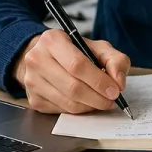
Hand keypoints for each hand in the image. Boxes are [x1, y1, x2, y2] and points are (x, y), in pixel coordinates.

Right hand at [12, 30, 130, 113]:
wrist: (44, 57)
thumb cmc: (74, 51)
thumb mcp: (97, 47)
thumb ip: (115, 60)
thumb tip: (119, 82)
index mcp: (52, 40)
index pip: (77, 65)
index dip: (99, 81)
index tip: (114, 90)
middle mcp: (37, 59)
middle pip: (72, 87)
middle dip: (97, 97)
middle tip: (111, 100)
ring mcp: (32, 81)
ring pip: (68, 102)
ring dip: (90, 106)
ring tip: (101, 100)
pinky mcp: (33, 99)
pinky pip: (62, 110)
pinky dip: (79, 110)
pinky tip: (85, 102)